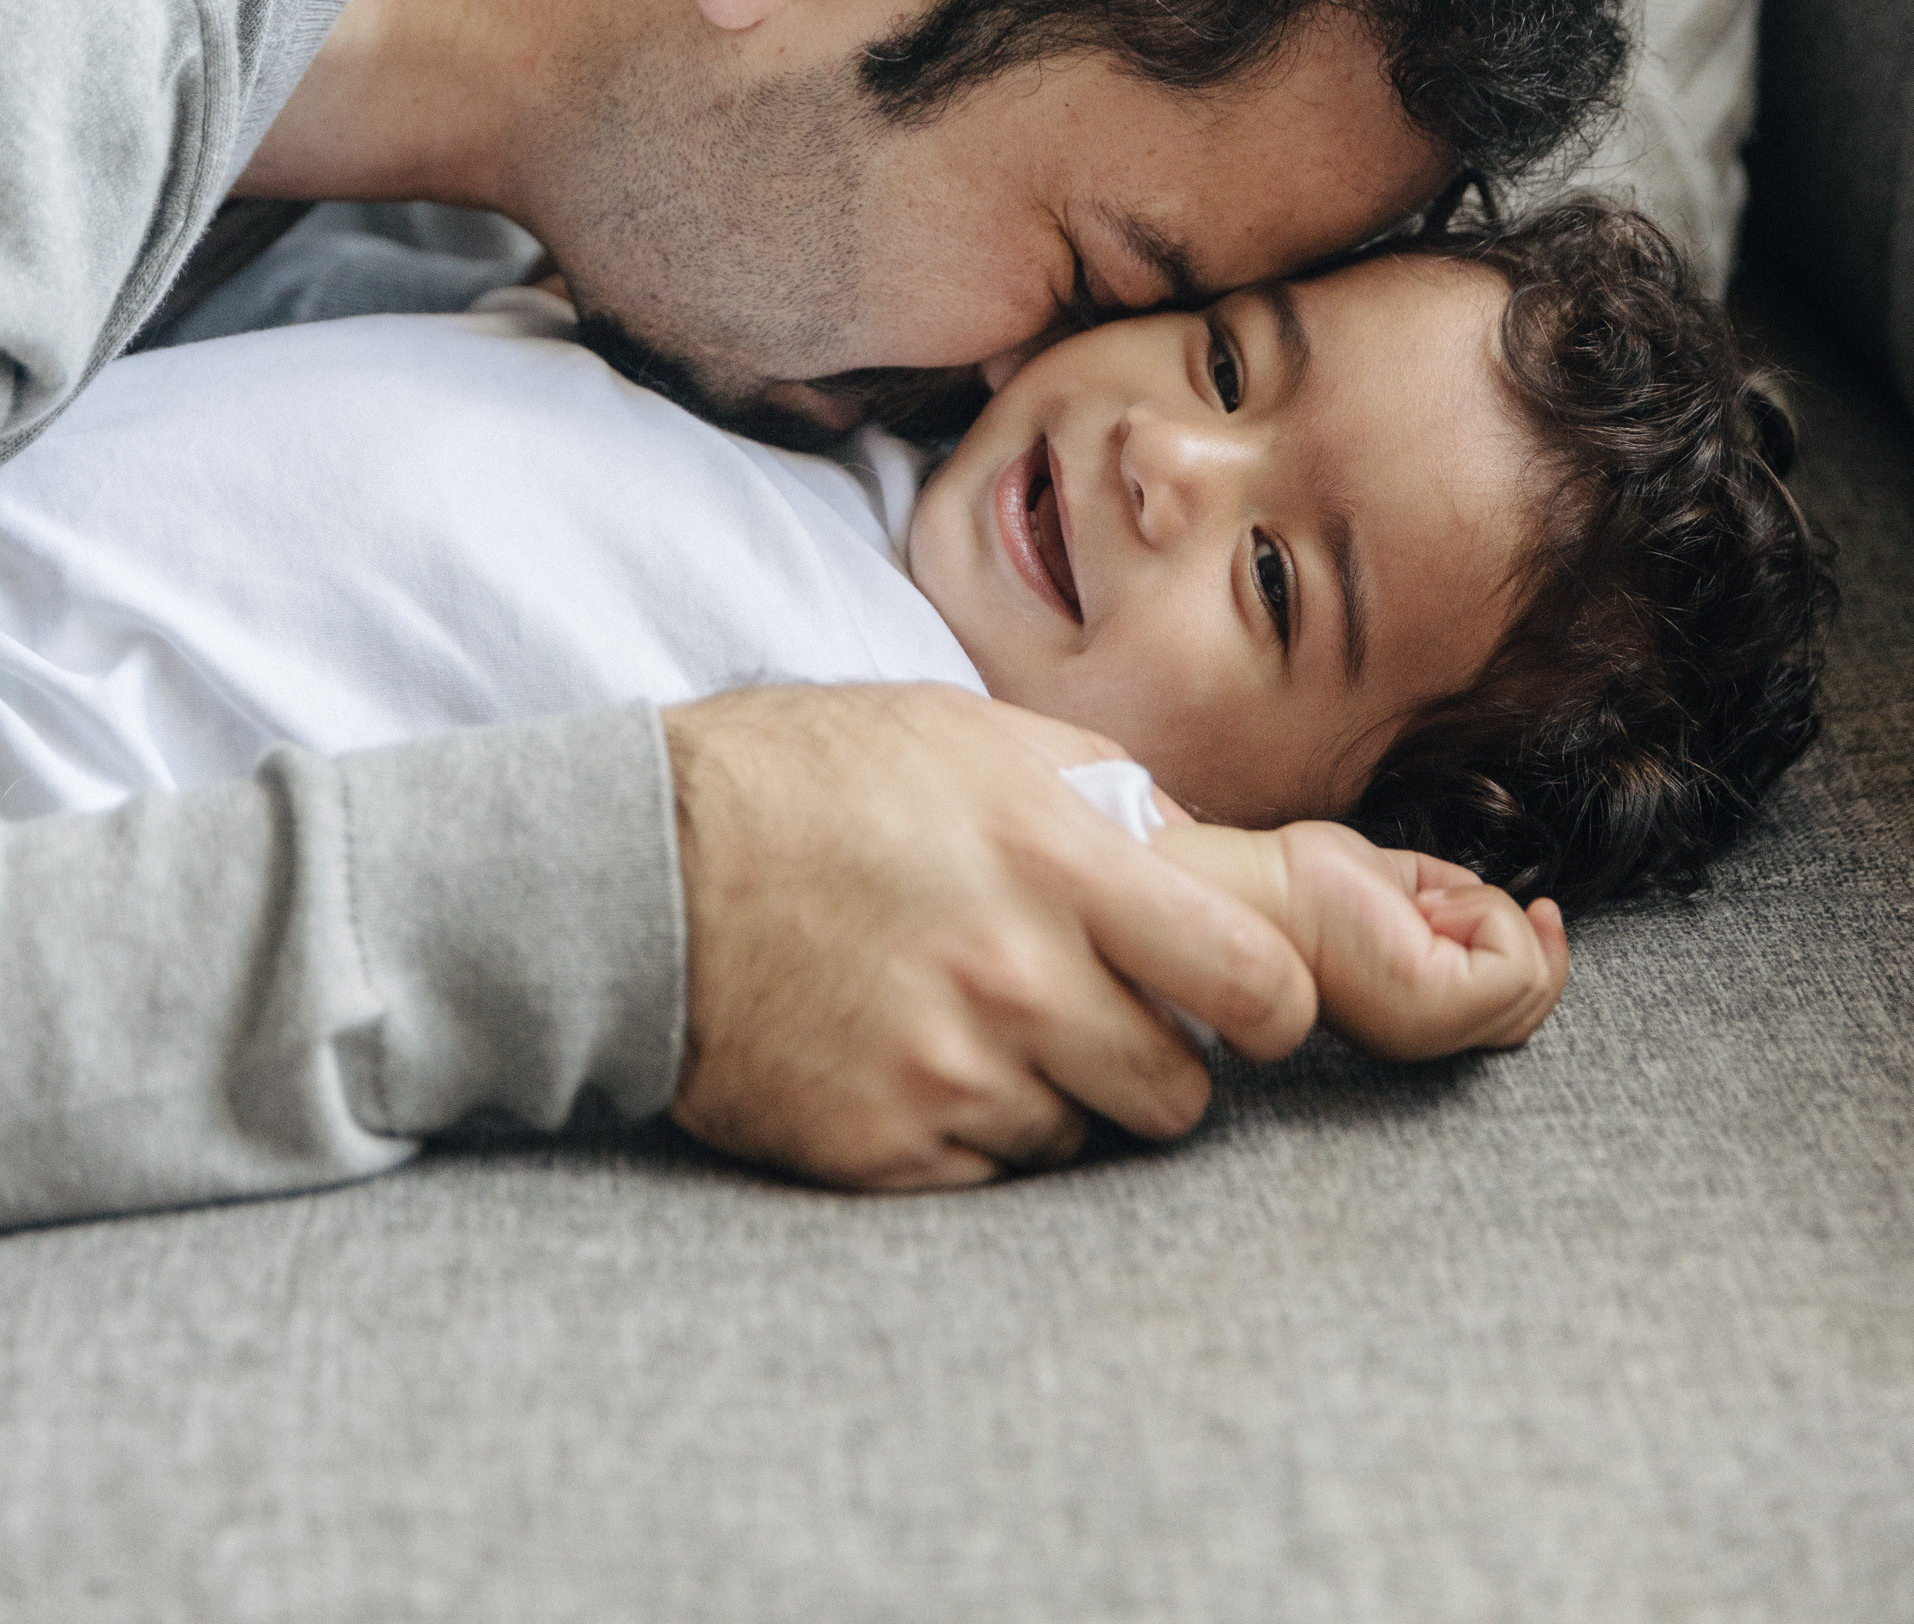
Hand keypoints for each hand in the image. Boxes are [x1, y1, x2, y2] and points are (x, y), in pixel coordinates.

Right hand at [659, 684, 1319, 1189]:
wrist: (639, 866)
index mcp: (1059, 858)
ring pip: (1083, 1137)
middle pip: (1181, 1091)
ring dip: (1056, 1094)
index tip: (1249, 998)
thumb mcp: (975, 734)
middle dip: (1158, 1057)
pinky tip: (912, 1057)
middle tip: (1091, 1007)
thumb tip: (1211, 857)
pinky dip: (971, 1134)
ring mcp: (950, 1073)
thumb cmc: (812, 779)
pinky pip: (990, 1178)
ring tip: (977, 1017)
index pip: (1258, 980)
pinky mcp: (884, 1152)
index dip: (1274, 1003)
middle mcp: (1018, 976)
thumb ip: (1109, 796)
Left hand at [1152, 820, 1567, 1060]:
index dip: (1540, 957)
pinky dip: (1486, 913)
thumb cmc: (1316, 884)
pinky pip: (1510, 963)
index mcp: (1423, 1022)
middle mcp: (1430, 1041)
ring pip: (1529, 976)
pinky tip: (1427, 906)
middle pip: (1534, 1004)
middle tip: (1460, 903)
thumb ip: (1466, 913)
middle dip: (1520, 934)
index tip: (1541, 910)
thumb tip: (1522, 909)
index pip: (1519, 1012)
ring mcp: (1431, 1032)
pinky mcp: (1428, 1007)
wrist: (1260, 886)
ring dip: (1492, 915)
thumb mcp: (1415, 896)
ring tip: (1425, 904)